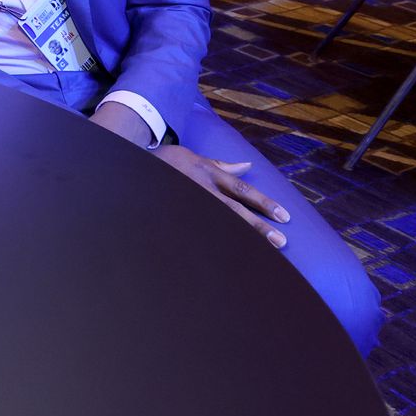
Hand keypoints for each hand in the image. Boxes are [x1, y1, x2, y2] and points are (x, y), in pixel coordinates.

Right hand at [154, 146, 291, 248]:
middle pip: (235, 210)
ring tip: (263, 250)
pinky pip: (199, 232)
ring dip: (243, 236)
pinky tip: (229, 256)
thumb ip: (221, 166)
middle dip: (259, 225)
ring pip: (221, 223)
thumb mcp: (195, 158)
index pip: (242, 190)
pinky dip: (216, 243)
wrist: (132, 168)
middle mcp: (202, 189)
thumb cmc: (166, 162)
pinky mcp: (177, 217)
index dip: (263, 203)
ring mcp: (189, 203)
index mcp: (208, 174)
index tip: (284, 216)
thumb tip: (247, 166)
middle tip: (281, 241)